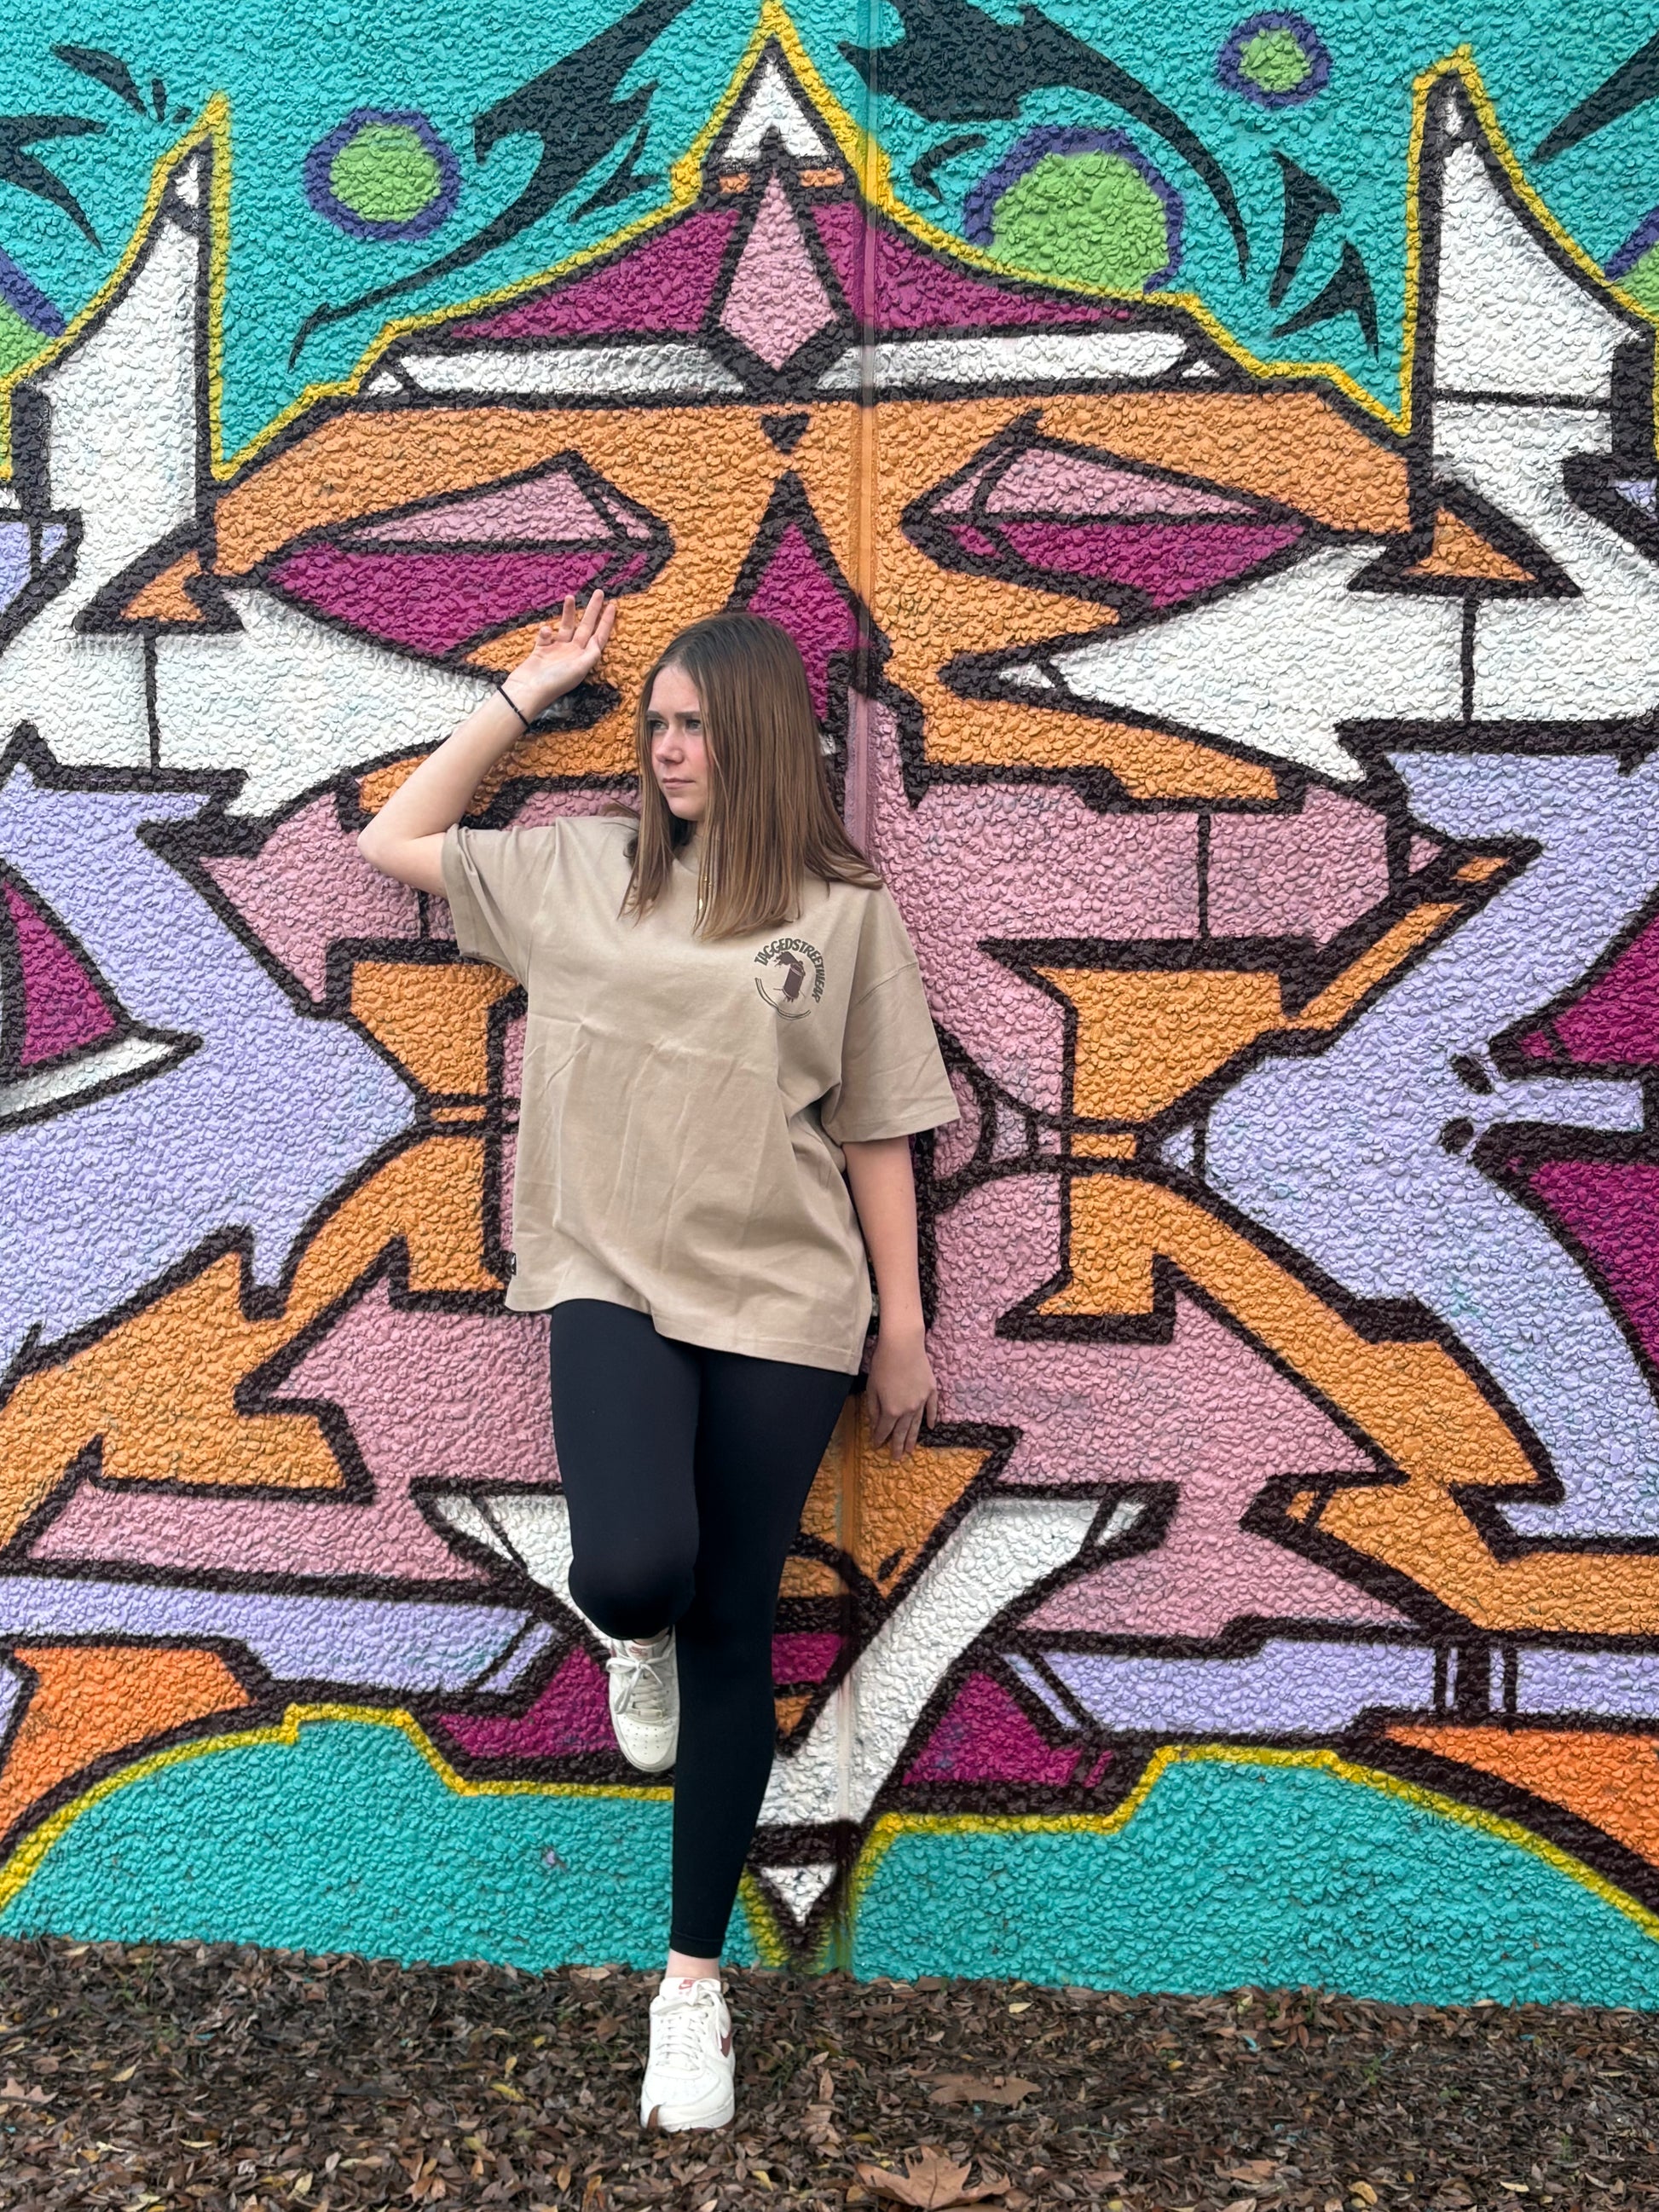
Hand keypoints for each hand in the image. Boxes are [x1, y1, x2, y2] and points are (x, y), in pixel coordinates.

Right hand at [502, 591, 616, 719]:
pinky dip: (545, 631)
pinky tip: (545, 633)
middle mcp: (573, 653)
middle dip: (592, 610)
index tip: (612, 605)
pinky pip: (546, 635)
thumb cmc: (554, 682)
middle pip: (585, 627)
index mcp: (584, 658)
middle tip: (599, 592)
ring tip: (570, 597)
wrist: (527, 690)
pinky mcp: (541, 650)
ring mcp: (557, 651)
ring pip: (566, 627)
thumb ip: (591, 654)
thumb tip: (600, 641)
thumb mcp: (578, 669)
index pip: (599, 637)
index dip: (607, 622)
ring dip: (568, 613)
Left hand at [865, 1325, 938, 1457]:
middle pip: (902, 1431)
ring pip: (917, 1424)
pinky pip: (932, 1408)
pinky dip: (931, 1418)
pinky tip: (930, 1427)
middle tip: (896, 1458)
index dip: (879, 1438)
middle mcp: (908, 1409)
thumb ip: (874, 1409)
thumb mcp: (872, 1388)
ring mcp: (922, 1401)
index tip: (876, 1446)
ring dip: (913, 1438)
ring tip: (910, 1450)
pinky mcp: (931, 1390)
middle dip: (897, 1445)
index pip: (885, 1429)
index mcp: (892, 1410)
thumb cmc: (883, 1364)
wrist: (903, 1345)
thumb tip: (876, 1424)